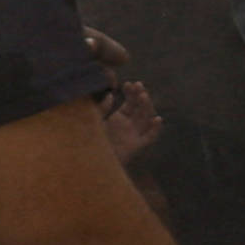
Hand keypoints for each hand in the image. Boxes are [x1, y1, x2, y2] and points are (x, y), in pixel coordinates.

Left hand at [81, 28, 162, 160]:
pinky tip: (157, 119)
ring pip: (145, 118)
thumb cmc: (87, 140)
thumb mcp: (92, 120)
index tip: (128, 83)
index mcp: (118, 118)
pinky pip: (149, 137)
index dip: (130, 93)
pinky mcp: (136, 146)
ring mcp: (133, 135)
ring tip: (144, 96)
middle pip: (139, 108)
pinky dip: (155, 130)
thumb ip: (101, 108)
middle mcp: (128, 126)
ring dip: (147, 107)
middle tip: (139, 85)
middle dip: (140, 96)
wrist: (87, 161)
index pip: (129, 103)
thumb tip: (111, 95)